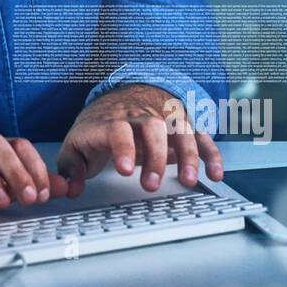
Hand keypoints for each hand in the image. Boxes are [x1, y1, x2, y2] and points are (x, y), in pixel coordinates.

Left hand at [56, 84, 223, 198]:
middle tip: (151, 184)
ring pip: (179, 130)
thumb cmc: (98, 127)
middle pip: (151, 128)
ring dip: (186, 155)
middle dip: (155, 156)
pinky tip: (215, 173)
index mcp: (111, 121)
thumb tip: (70, 188)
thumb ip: (71, 168)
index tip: (124, 169)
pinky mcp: (181, 126)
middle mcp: (140, 116)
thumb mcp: (76, 145)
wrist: (118, 98)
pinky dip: (210, 154)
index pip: (117, 128)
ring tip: (187, 181)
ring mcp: (163, 119)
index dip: (123, 146)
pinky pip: (200, 137)